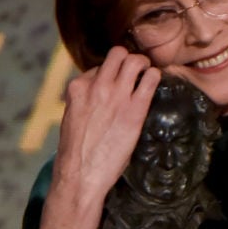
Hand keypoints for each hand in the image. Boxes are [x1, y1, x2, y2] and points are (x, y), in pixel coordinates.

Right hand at [54, 47, 161, 204]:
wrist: (80, 174)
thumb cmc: (76, 152)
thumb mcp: (73, 118)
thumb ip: (85, 102)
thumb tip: (98, 98)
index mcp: (77, 88)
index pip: (98, 67)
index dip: (110, 74)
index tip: (116, 83)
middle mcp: (96, 86)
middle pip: (117, 54)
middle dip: (129, 58)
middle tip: (137, 70)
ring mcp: (116, 96)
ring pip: (134, 60)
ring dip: (144, 64)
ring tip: (148, 73)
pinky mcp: (134, 109)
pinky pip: (151, 79)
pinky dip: (155, 77)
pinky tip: (155, 84)